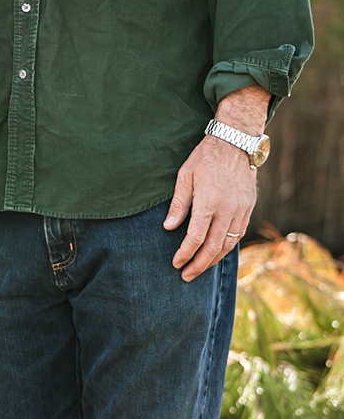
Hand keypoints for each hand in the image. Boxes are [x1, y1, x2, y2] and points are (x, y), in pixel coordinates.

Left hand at [164, 137, 256, 281]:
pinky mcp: (248, 208)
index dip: (186, 253)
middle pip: (214, 246)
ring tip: (200, 268)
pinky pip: (239, 233)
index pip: (196, 237)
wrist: (235, 143)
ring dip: (214, 259)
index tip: (176, 263)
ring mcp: (241, 209)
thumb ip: (179, 204)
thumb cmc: (205, 158)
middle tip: (186, 276)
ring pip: (229, 243)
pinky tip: (217, 253)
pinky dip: (228, 247)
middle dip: (199, 264)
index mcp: (209, 202)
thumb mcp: (185, 176)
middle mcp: (227, 209)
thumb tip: (169, 227)